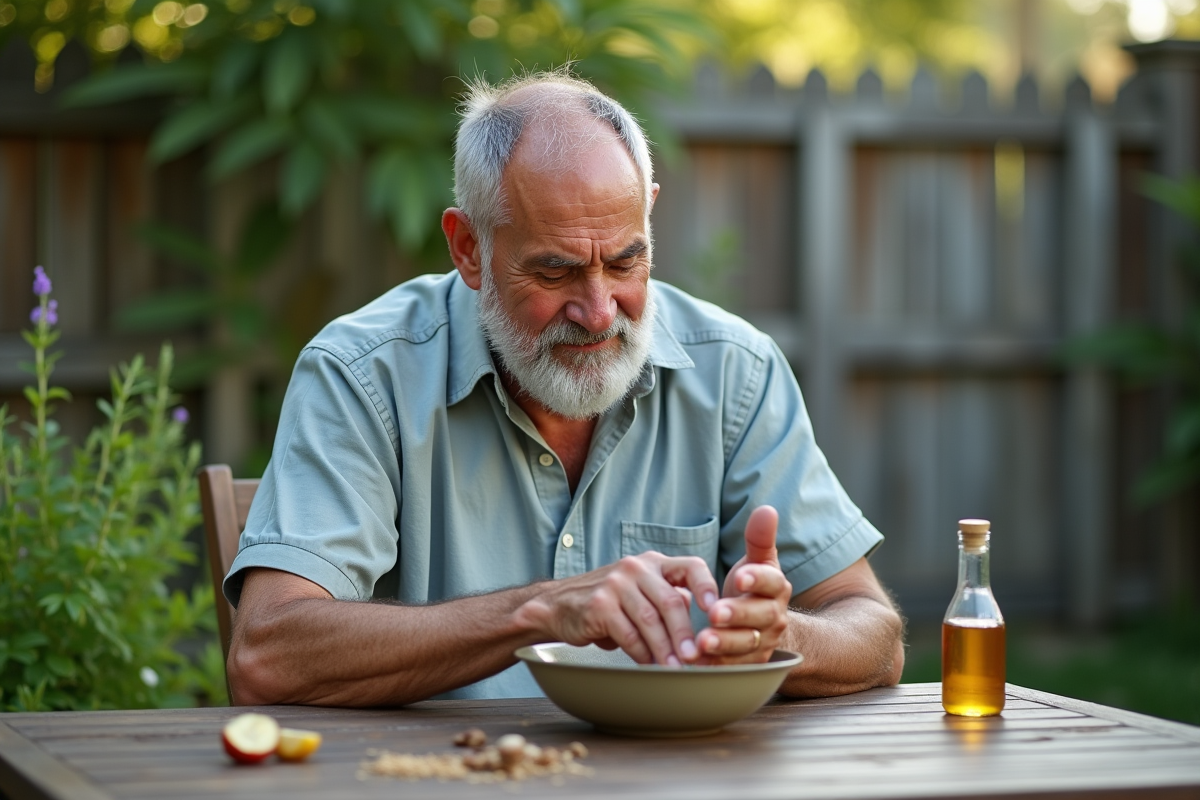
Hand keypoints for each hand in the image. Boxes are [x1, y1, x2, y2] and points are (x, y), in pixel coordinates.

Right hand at [519, 552, 719, 665]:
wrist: (559, 605)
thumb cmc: (609, 602)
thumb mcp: (641, 592)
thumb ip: (669, 599)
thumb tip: (705, 627)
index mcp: (654, 563)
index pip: (691, 567)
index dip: (707, 587)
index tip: (717, 612)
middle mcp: (636, 568)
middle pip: (671, 601)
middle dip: (685, 634)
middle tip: (695, 658)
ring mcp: (616, 584)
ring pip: (650, 620)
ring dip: (665, 649)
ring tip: (674, 668)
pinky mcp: (599, 604)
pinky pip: (627, 634)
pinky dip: (640, 653)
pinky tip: (647, 665)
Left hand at [696, 505, 791, 663]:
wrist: (766, 630)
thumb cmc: (754, 589)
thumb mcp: (759, 562)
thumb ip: (759, 538)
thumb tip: (766, 509)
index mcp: (776, 589)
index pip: (771, 582)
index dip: (757, 579)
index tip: (740, 575)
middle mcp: (774, 618)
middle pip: (760, 618)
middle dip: (737, 615)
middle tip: (714, 613)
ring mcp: (763, 644)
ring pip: (746, 646)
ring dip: (724, 645)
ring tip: (701, 642)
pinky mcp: (747, 666)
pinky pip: (731, 668)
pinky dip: (714, 666)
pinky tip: (695, 663)